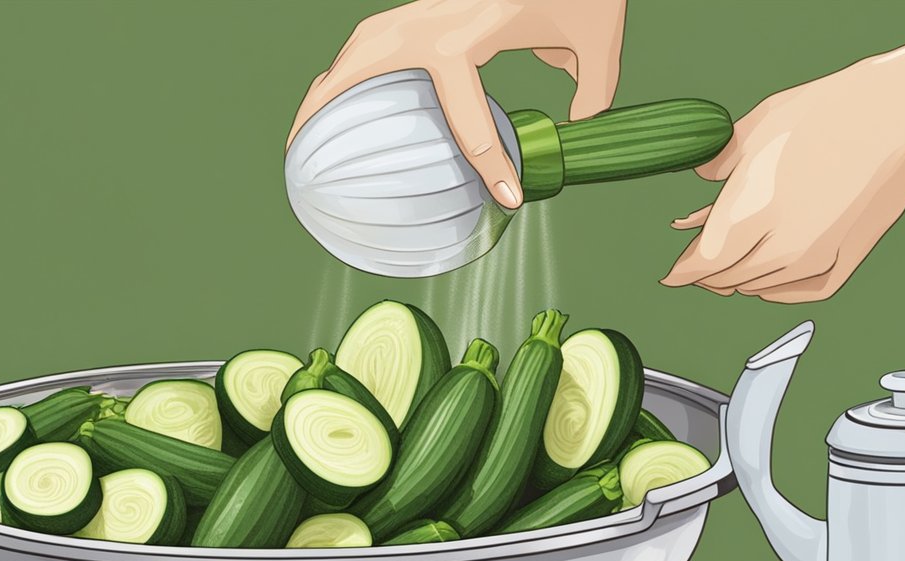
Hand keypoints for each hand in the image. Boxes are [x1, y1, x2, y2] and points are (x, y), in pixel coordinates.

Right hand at [286, 0, 626, 209]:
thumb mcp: (600, 39)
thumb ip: (594, 91)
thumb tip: (570, 133)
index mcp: (463, 38)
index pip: (468, 122)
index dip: (491, 167)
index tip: (510, 197)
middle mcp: (427, 24)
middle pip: (356, 72)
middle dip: (326, 116)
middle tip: (304, 159)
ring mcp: (419, 11)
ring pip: (355, 51)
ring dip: (327, 90)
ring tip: (306, 136)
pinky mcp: (424, 8)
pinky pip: (373, 41)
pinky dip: (349, 70)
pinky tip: (343, 101)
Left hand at [661, 66, 904, 302]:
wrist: (894, 116)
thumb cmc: (824, 114)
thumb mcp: (755, 130)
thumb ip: (720, 164)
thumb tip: (701, 176)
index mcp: (750, 214)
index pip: (703, 264)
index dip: (682, 272)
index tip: (671, 275)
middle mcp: (781, 246)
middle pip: (728, 280)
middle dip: (707, 275)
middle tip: (695, 266)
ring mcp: (816, 257)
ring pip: (760, 287)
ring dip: (739, 280)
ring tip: (728, 266)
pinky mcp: (845, 259)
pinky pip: (801, 292)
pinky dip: (779, 290)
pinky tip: (768, 282)